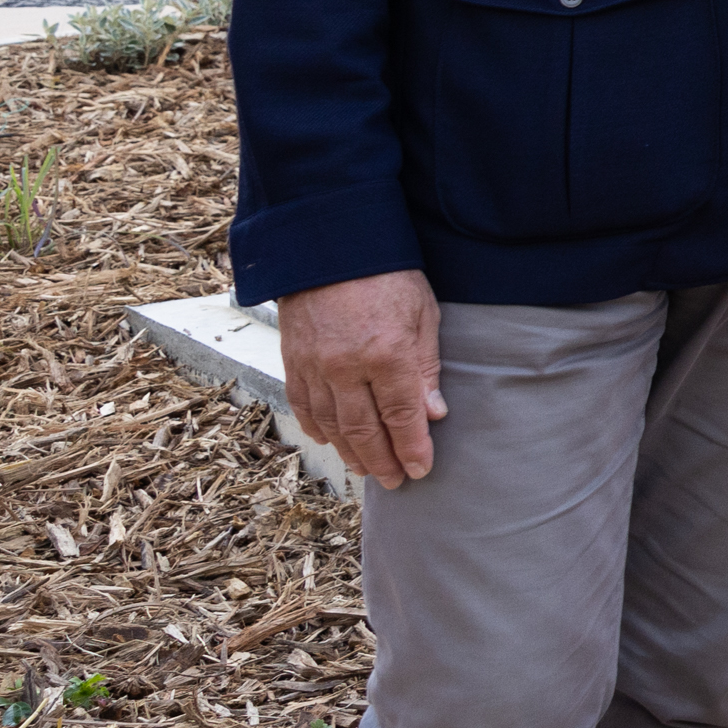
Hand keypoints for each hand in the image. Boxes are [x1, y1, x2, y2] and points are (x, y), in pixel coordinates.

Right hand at [277, 269, 444, 486]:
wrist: (330, 245)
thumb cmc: (388, 275)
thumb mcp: (423, 313)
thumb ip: (426, 367)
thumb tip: (434, 414)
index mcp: (386, 354)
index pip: (402, 416)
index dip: (412, 448)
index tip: (421, 470)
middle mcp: (346, 367)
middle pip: (365, 428)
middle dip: (382, 460)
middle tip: (396, 481)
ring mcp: (315, 366)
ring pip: (333, 424)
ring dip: (351, 452)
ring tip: (367, 470)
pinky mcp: (293, 360)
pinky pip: (304, 404)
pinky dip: (318, 427)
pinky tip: (331, 441)